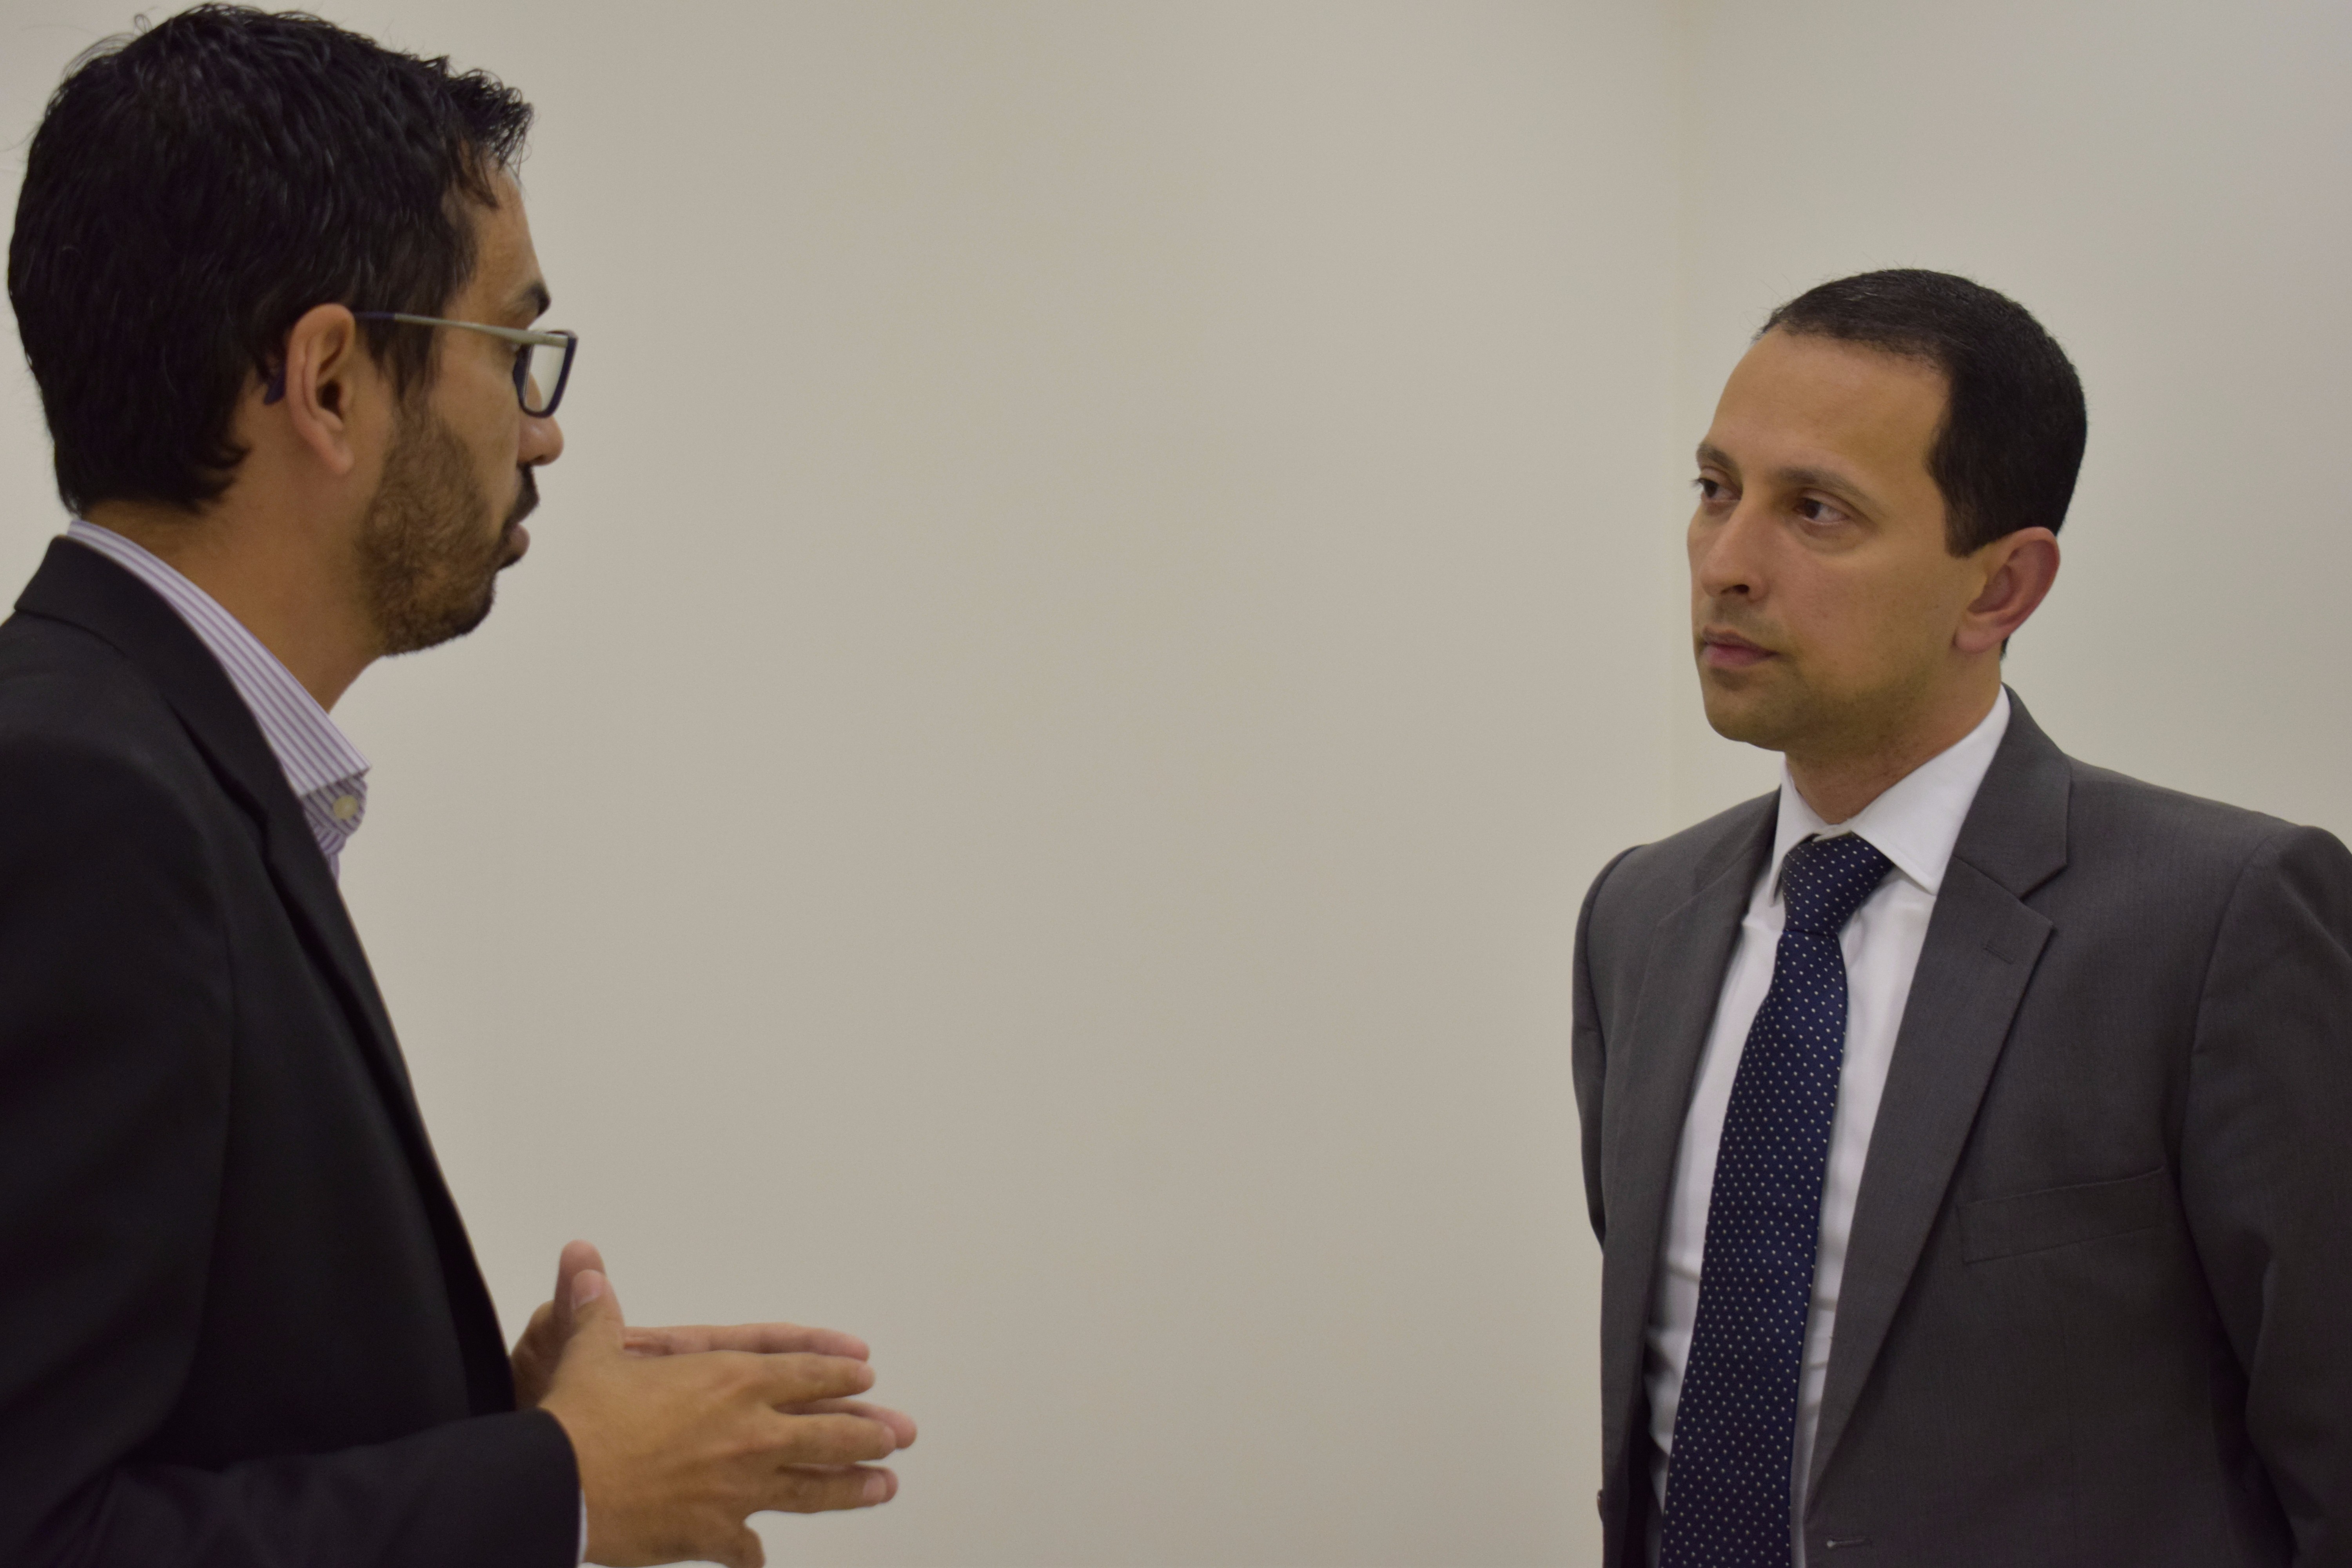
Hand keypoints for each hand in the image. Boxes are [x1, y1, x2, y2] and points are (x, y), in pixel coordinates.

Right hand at [528, 1248, 913, 1567]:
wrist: (559, 1482)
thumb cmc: (580, 1417)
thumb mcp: (591, 1351)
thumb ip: (598, 1310)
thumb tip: (584, 1262)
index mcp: (732, 1380)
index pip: (804, 1373)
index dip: (837, 1376)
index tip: (864, 1378)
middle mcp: (749, 1432)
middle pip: (827, 1431)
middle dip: (866, 1432)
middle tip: (897, 1434)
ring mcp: (738, 1486)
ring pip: (812, 1487)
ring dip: (851, 1488)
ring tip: (885, 1487)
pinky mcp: (714, 1533)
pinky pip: (745, 1547)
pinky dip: (751, 1553)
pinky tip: (760, 1558)